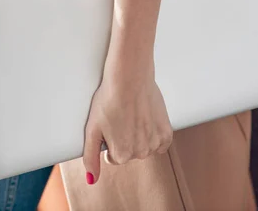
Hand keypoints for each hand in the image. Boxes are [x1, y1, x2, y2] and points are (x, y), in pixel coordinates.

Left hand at [82, 38, 172, 183]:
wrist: (129, 78)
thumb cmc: (108, 100)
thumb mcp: (92, 129)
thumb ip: (90, 157)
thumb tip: (91, 179)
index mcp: (122, 154)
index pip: (113, 157)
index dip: (109, 140)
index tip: (109, 125)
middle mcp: (141, 153)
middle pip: (129, 153)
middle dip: (123, 139)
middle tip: (120, 117)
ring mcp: (156, 142)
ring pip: (144, 148)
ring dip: (138, 136)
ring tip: (131, 115)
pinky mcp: (167, 131)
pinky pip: (160, 143)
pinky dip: (152, 134)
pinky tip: (144, 119)